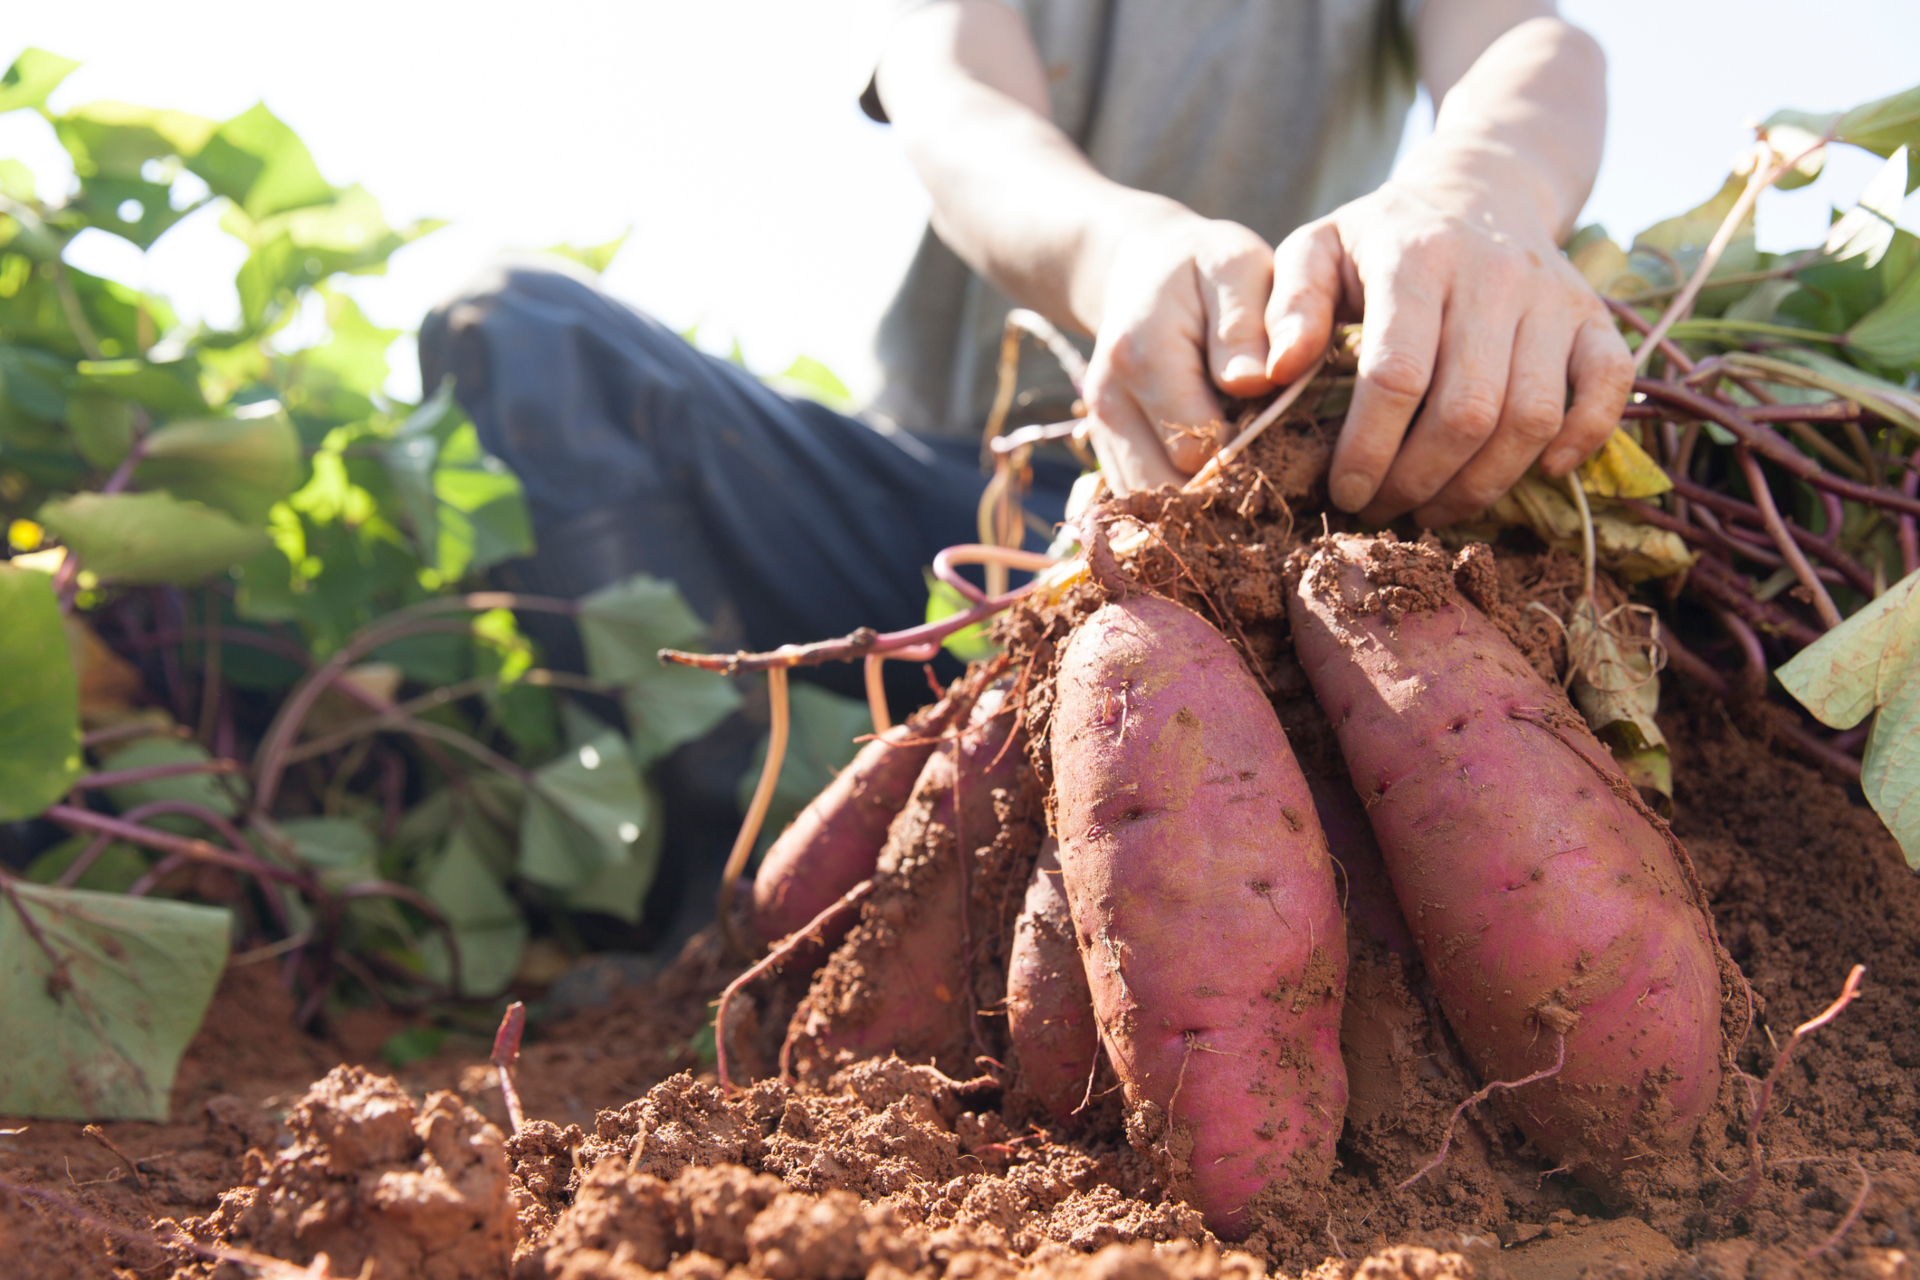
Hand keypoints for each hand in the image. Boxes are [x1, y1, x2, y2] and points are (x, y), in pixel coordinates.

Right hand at [1080, 213, 1279, 493]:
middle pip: (1172, 488)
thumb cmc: (1205, 267)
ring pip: (1153, 507)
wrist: (1144, 269)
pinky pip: (1144, 502)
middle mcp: (1109, 403)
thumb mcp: (1236, 267)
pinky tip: (1222, 479)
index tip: (1291, 438)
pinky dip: (1184, 504)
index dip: (1253, 453)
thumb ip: (1246, 324)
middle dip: (1228, 490)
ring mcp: (1101, 432)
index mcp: (1143, 357)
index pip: (1200, 446)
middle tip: (1279, 468)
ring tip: (1251, 477)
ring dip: (1205, 506)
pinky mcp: (1106, 450)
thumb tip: (1255, 382)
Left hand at [1263, 163, 1632, 527]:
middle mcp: (1494, 276)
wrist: (1479, 188)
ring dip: (1482, 482)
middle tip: (1383, 510)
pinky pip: (1610, 387)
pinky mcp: (1595, 316)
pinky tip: (1542, 472)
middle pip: (1467, 410)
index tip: (1344, 491)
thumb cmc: (1382, 238)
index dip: (1369, 449)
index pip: (1396, 375)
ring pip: (1532, 416)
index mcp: (1416, 260)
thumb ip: (1288, 306)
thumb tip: (1274, 372)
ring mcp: (1553, 297)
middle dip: (1419, 480)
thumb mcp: (1316, 249)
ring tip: (1434, 507)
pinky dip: (1584, 438)